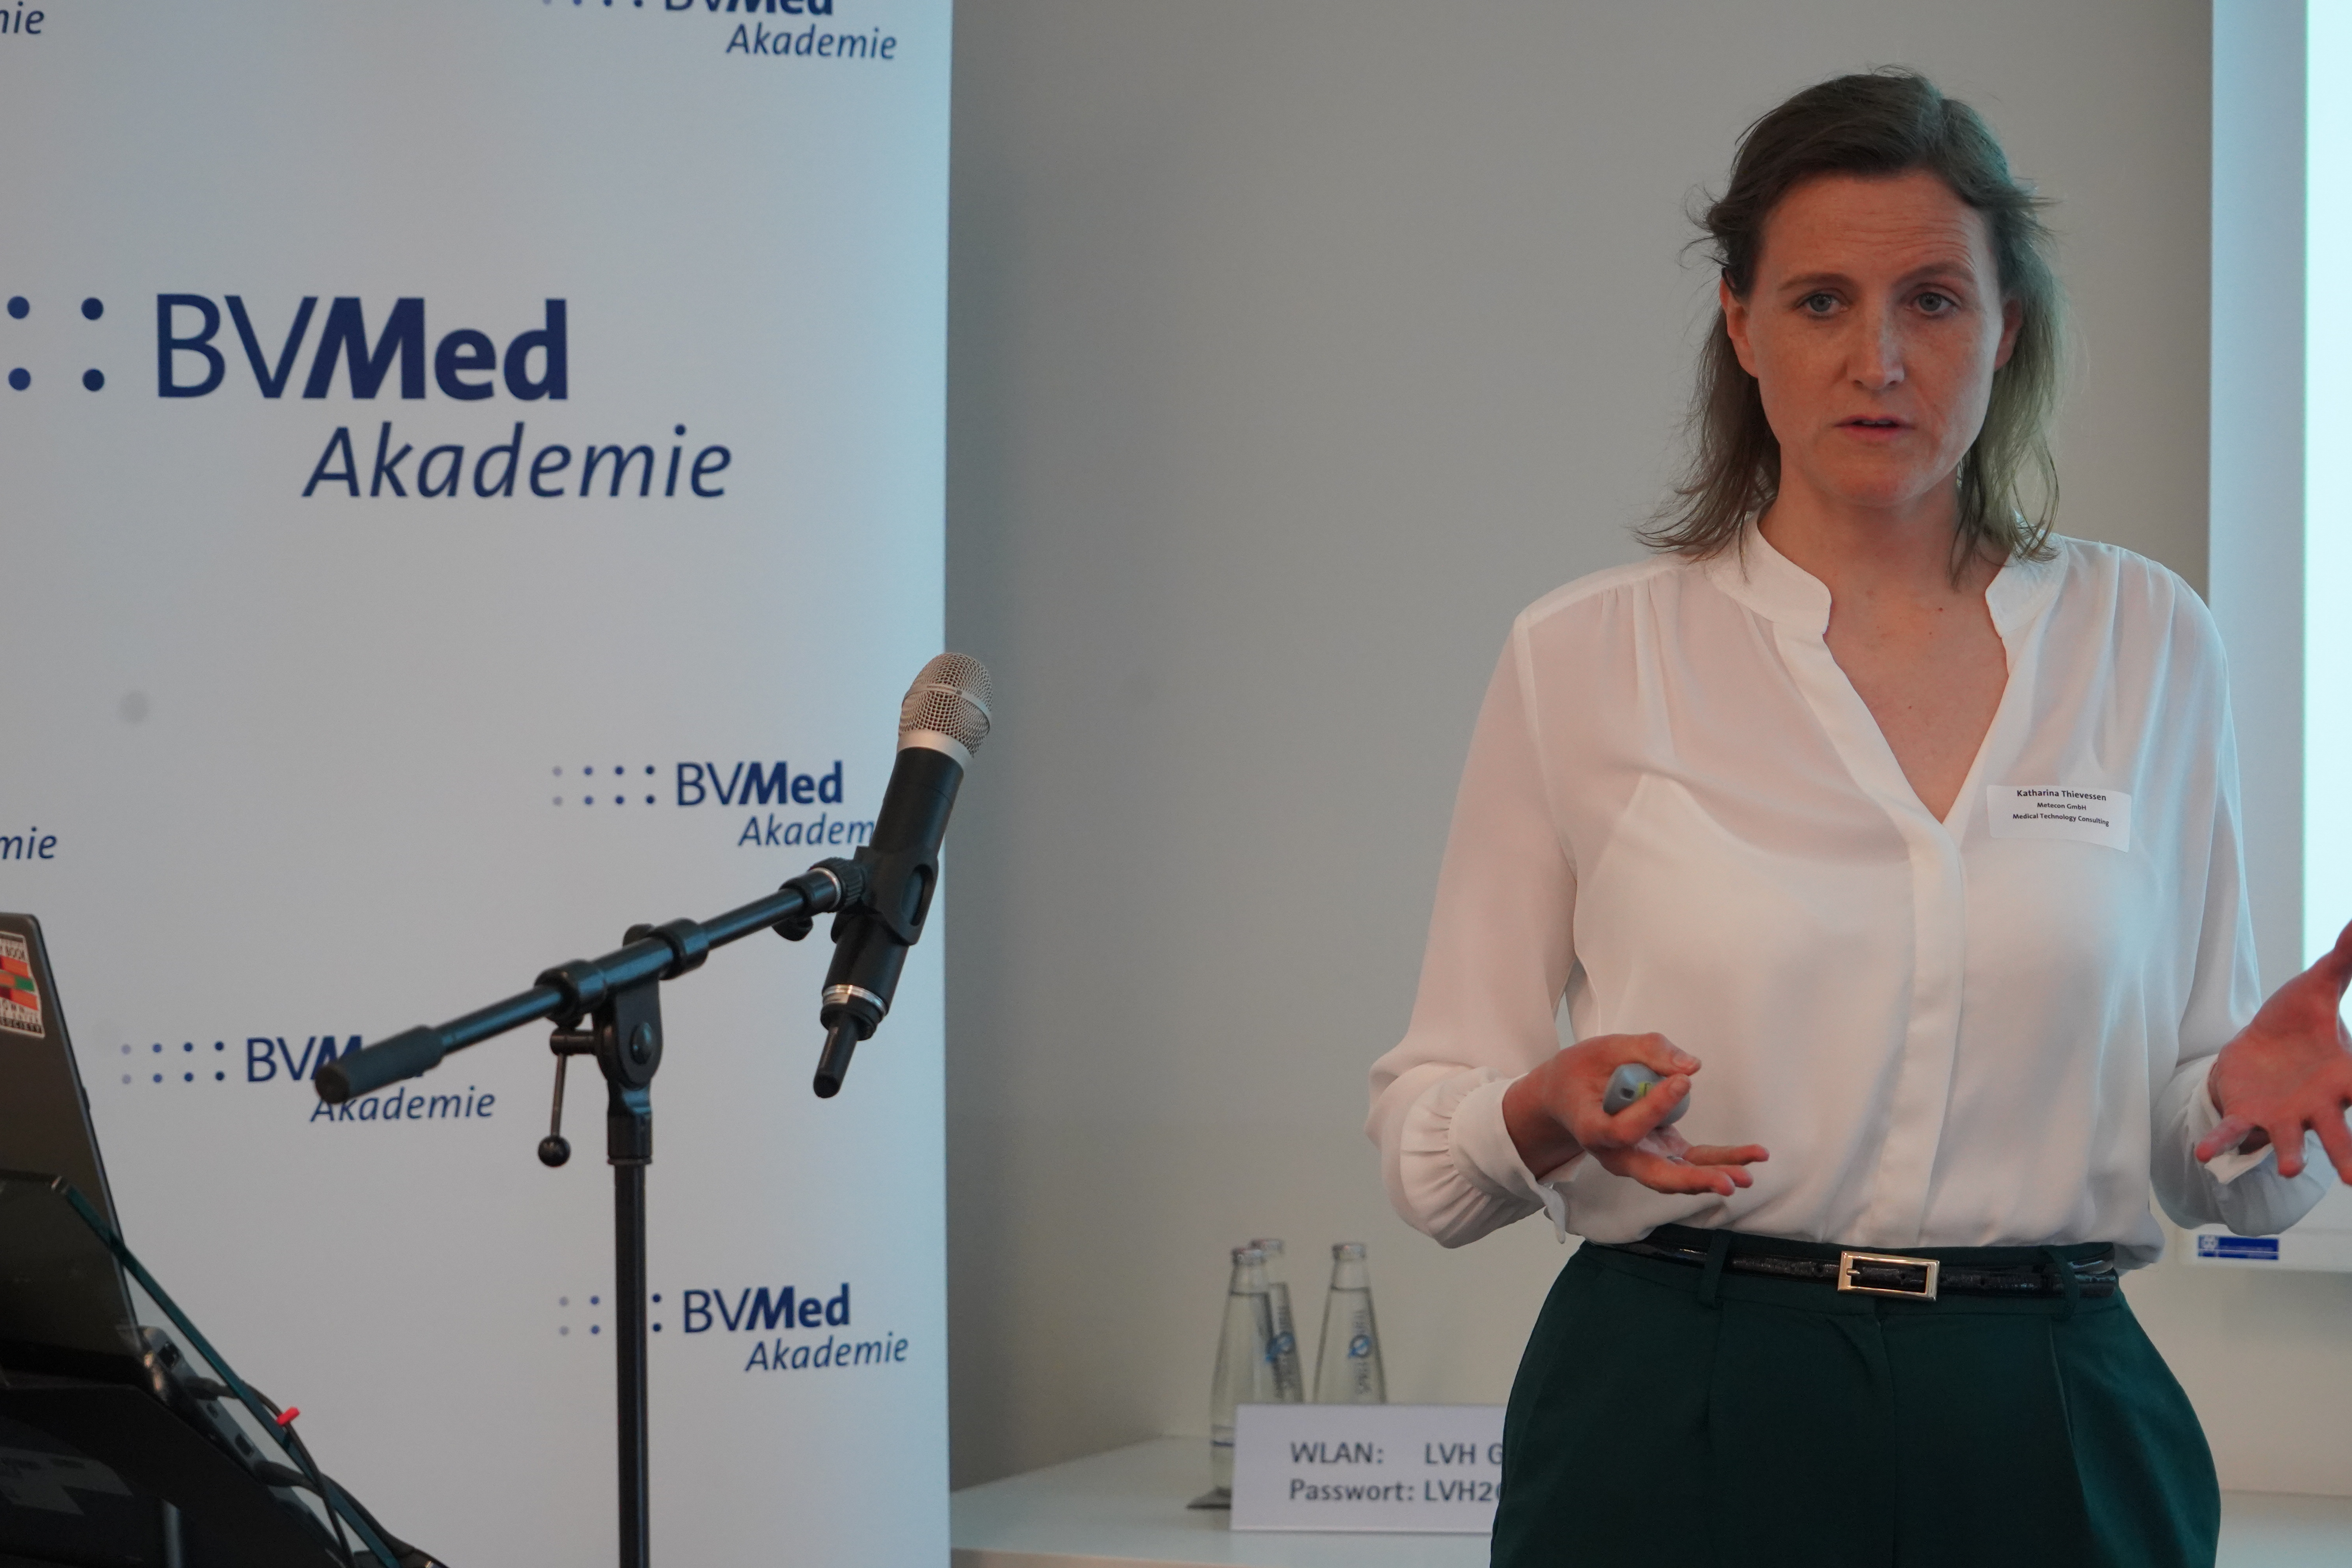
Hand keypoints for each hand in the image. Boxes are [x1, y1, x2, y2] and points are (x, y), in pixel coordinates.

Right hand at [1501, 1032, 1768, 1196]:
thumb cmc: (1580, 1071)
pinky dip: (1721, 1161)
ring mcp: (1640, 1158)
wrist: (1565, 1097)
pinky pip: (1692, 1161)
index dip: (1654, 1109)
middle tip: (1726, 1182)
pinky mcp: (1661, 1153)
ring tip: (1747, 1174)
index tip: (1681, 1080)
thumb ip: (1646, 1049)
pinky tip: (1754, 1156)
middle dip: (1692, 1180)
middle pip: (1655, 1175)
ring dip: (1714, 1176)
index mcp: (1592, 1129)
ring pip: (1677, 1176)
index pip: (1624, 1130)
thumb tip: (1692, 1066)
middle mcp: (1616, 1155)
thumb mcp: (1605, 1048)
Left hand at [2196, 918, 2351, 1180]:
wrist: (2260, 1045)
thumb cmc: (2298, 1022)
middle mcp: (2318, 1104)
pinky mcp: (2249, 1116)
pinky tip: (2202, 1153)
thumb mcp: (2317, 988)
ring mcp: (2283, 1115)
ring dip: (2291, 1156)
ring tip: (2292, 1171)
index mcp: (2343, 1075)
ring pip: (2290, 1141)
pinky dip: (2221, 1143)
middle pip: (2336, 1131)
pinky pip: (2234, 1132)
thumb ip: (2343, 962)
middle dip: (2346, 1152)